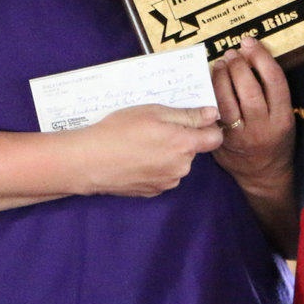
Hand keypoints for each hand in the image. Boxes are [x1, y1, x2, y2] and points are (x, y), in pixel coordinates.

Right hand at [69, 104, 223, 196]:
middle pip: (193, 149)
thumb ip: (187, 115)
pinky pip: (163, 175)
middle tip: (156, 127)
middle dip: (181, 138)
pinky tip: (136, 158)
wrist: (88, 161)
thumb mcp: (154, 112)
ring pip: (177, 163)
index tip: (194, 118)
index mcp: (184, 145)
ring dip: (167, 153)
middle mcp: (181, 168)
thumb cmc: (118, 131)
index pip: (215, 137)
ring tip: (142, 143)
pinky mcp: (153, 192)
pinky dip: (155, 166)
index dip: (207, 126)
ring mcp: (167, 182)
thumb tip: (212, 114)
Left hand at [210, 36, 297, 253]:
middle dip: (239, 66)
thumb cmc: (275, 140)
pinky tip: (211, 82)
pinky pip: (214, 114)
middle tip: (233, 52)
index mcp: (282, 119)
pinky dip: (211, 95)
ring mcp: (240, 136)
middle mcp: (262, 127)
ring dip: (222, 77)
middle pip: (249, 89)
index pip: (274, 82)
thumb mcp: (284, 118)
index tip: (251, 43)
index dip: (261, 58)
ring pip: (227, 101)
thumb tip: (250, 59)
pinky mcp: (222, 141)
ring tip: (221, 63)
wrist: (263, 175)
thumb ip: (271, 94)